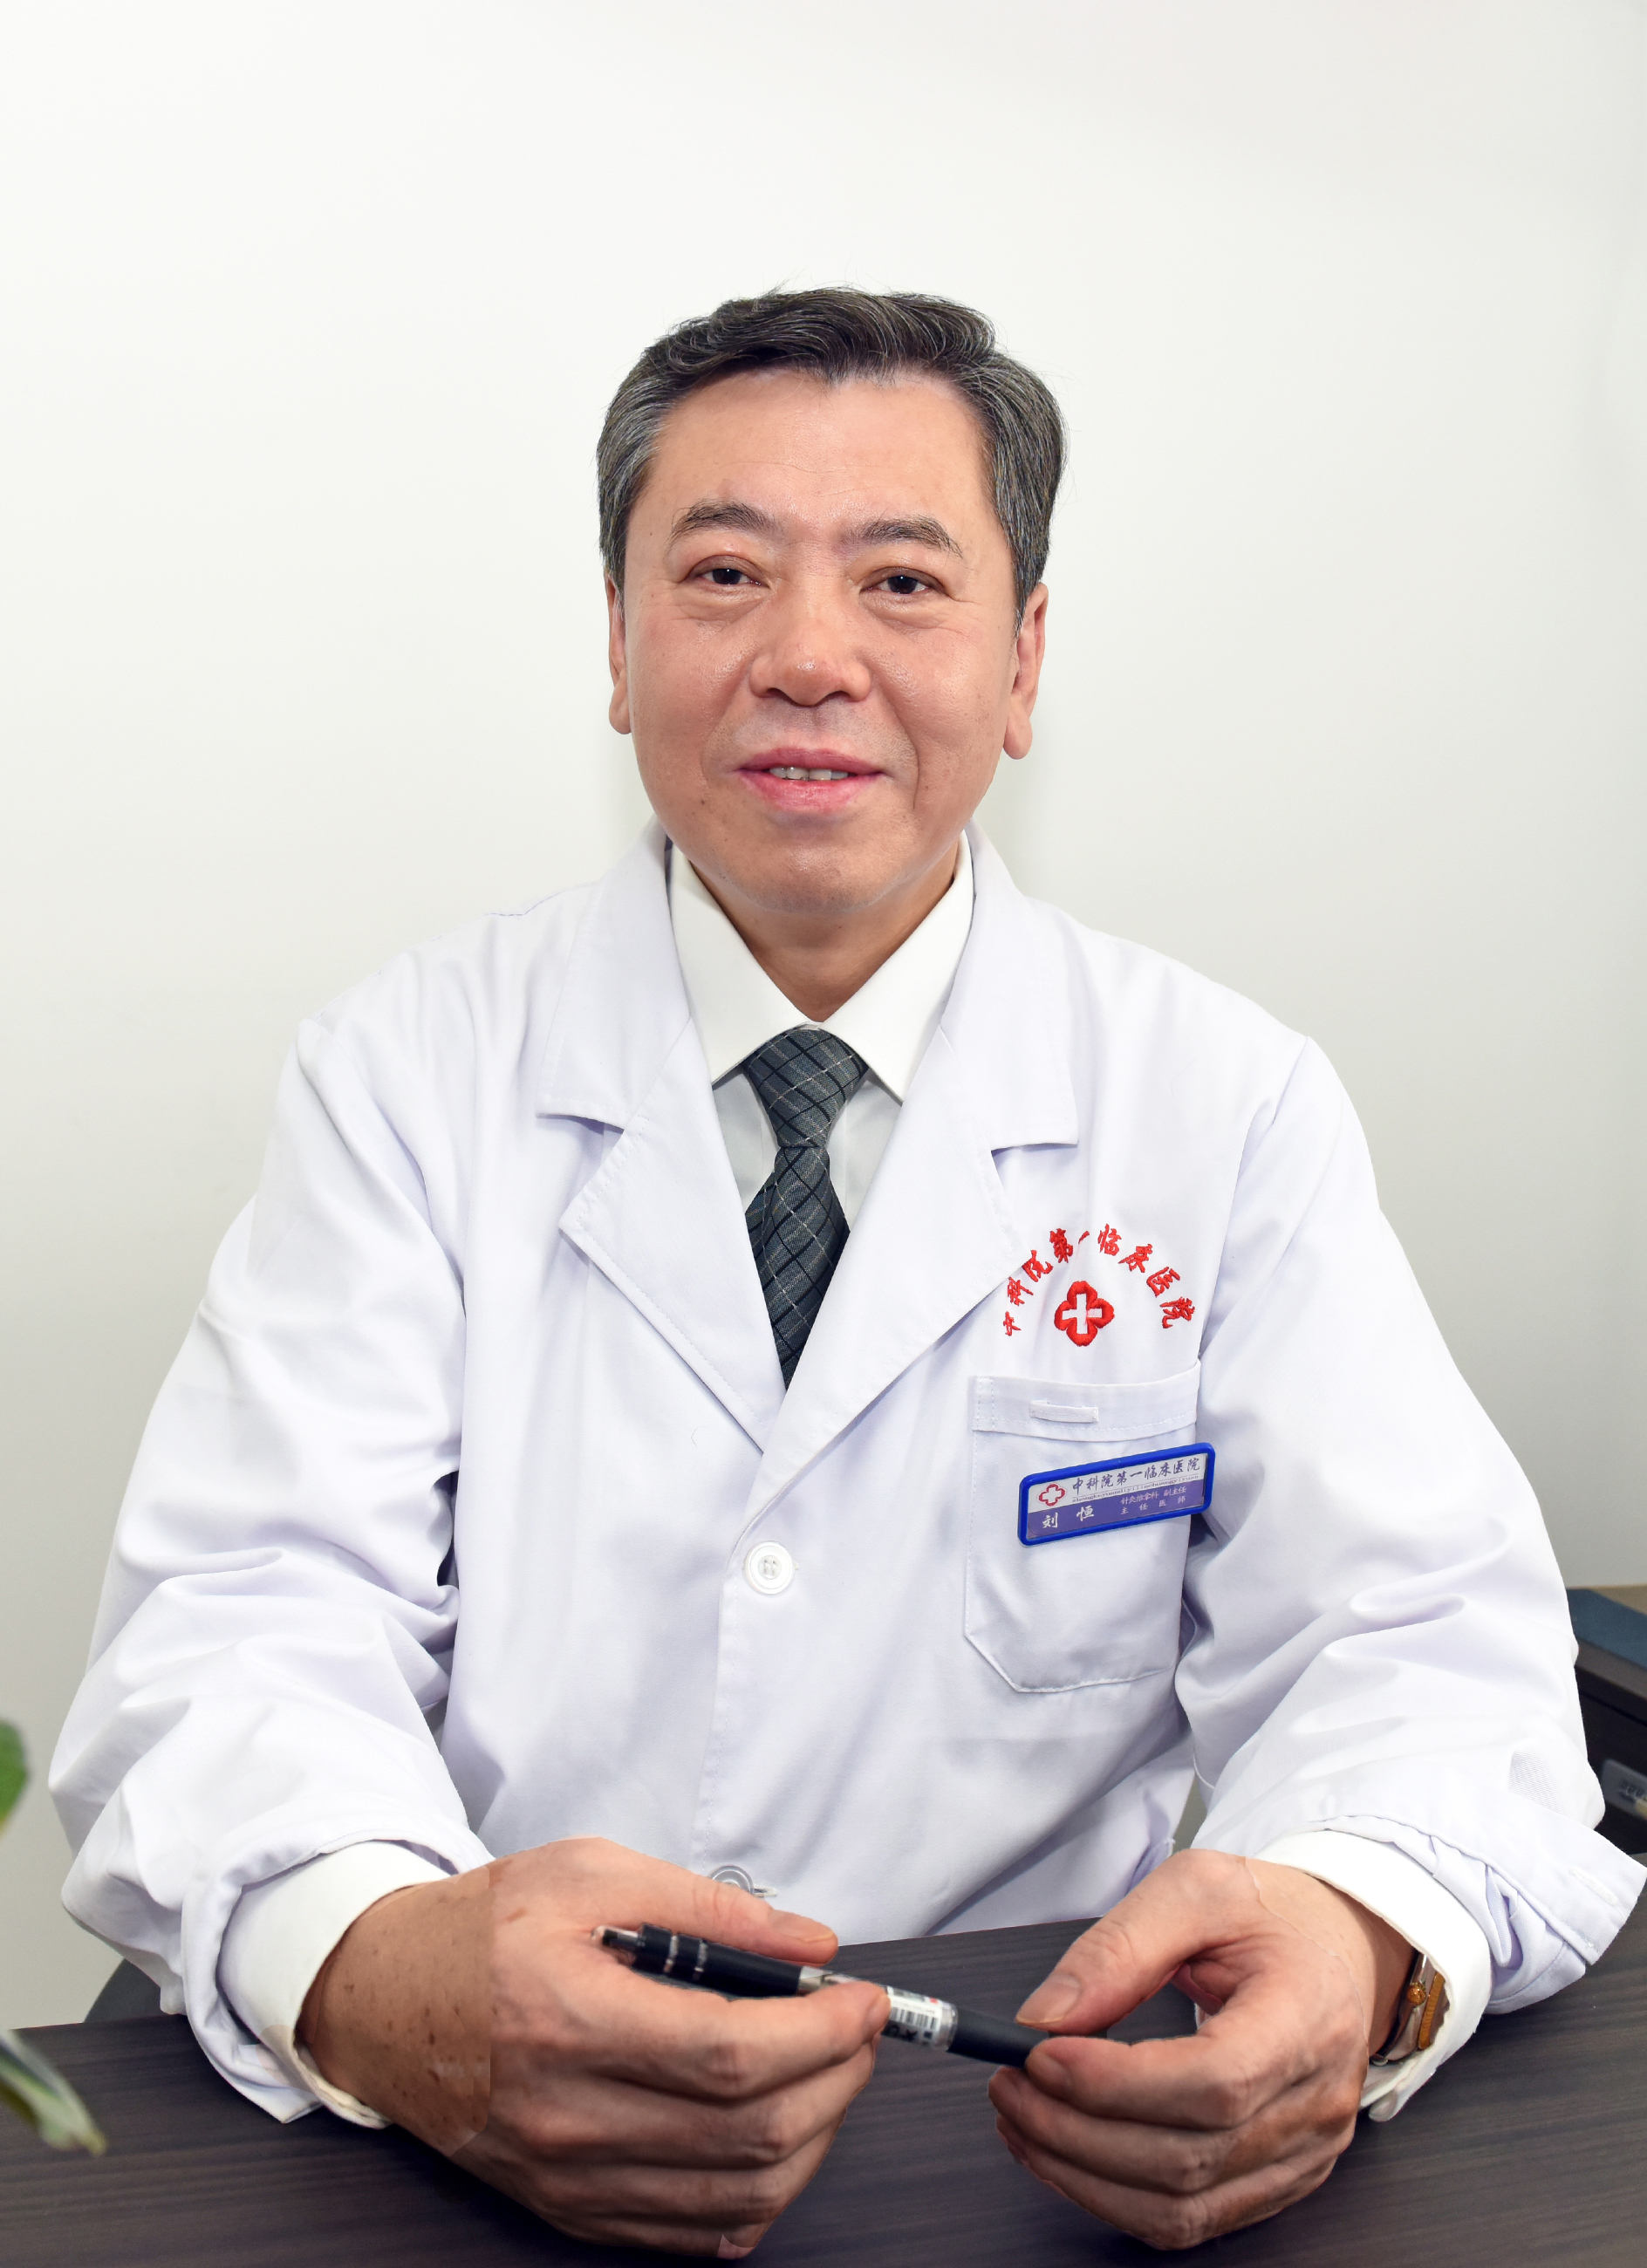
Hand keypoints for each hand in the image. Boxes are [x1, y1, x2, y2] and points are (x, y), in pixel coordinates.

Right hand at [301, 1836, 884, 2254]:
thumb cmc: (485, 1931)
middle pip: (749, 2133)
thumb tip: (807, 1943)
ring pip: (736, 2196)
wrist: (388, 2002)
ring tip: (826, 2076)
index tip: (862, 2000)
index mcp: (573, 2018)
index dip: (821, 2032)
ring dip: (812, 2138)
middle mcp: (570, 2114)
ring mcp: (570, 2176)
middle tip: (857, 2031)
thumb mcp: (591, 1873)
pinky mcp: (572, 2209)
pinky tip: (776, 2138)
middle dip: (836, 2080)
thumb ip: (708, 1906)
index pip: (732, 2055)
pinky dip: (758, 2195)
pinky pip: (692, 2234)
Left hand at [990, 1849, 1410, 2249]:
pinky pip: (1192, 2219)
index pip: (1216, 2082)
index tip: (1043, 2056)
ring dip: (1083, 2174)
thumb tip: (1047, 2015)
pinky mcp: (1280, 2179)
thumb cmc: (1273, 1915)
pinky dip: (1115, 2197)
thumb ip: (1119, 1946)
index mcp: (1307, 2014)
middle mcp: (1316, 2099)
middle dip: (1076, 2131)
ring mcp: (1304, 2151)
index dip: (1119, 2084)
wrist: (1338, 1945)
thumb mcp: (1195, 1887)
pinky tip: (1068, 2154)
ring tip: (1024, 2119)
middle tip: (1011, 2085)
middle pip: (1188, 2155)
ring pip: (1183, 2205)